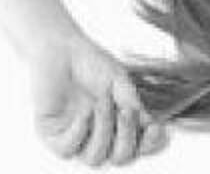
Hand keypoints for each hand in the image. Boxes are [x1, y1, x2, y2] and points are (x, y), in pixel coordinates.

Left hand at [29, 35, 166, 165]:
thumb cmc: (92, 64)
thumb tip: (150, 125)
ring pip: (95, 159)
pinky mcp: (53, 136)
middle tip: (126, 110)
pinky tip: (83, 111)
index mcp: (120, 125)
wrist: (63, 50)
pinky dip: (79, 131)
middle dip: (127, 136)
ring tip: (100, 103)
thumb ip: (134, 105)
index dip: (152, 144)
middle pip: (120, 159)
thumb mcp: (120, 84)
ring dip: (102, 130)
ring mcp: (77, 138)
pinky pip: (68, 150)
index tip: (157, 127)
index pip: (142, 147)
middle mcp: (100, 136)